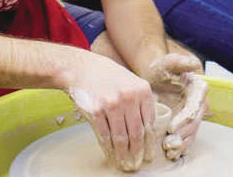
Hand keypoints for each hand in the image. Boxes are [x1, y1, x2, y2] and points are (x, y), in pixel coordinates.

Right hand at [68, 54, 155, 171]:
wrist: (82, 68)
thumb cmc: (109, 77)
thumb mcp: (131, 82)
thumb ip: (142, 101)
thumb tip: (150, 129)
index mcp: (143, 90)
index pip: (150, 123)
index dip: (150, 143)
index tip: (150, 155)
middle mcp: (130, 97)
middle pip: (137, 133)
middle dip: (138, 152)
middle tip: (138, 164)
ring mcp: (112, 104)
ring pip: (121, 137)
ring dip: (124, 154)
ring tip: (125, 164)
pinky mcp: (96, 111)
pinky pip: (105, 135)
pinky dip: (109, 149)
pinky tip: (111, 155)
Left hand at [145, 53, 208, 160]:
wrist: (156, 78)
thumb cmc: (162, 69)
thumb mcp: (169, 62)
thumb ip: (180, 62)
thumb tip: (194, 64)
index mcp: (199, 89)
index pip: (194, 107)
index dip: (184, 120)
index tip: (170, 128)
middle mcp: (200, 103)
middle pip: (194, 123)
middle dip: (182, 135)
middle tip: (167, 144)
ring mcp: (194, 115)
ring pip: (192, 133)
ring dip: (182, 144)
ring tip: (168, 151)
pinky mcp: (187, 124)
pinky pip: (188, 137)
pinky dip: (181, 147)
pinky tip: (172, 154)